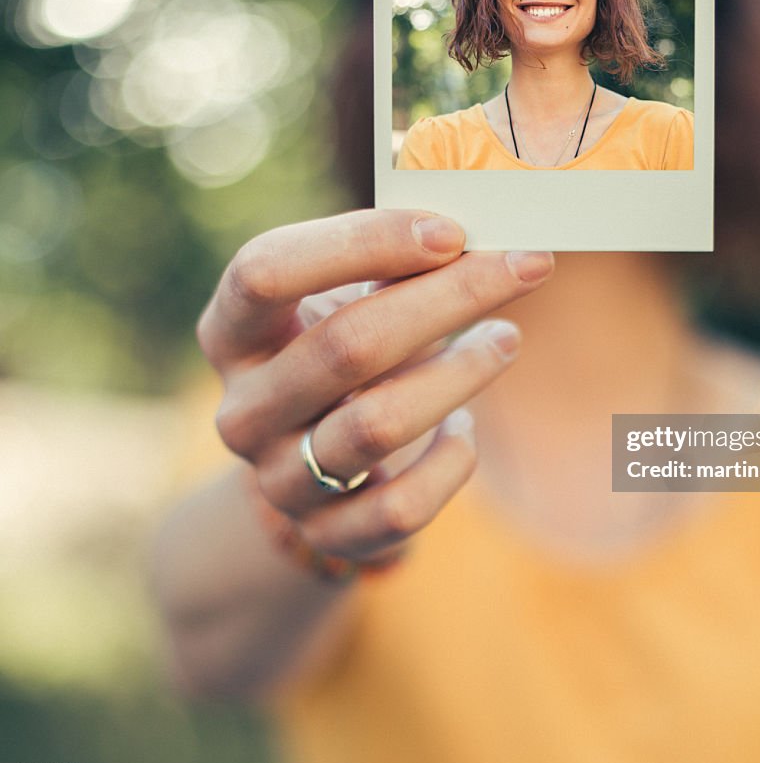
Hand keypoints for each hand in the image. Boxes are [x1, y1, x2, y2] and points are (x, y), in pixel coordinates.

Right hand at [197, 208, 553, 568]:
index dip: (362, 242)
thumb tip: (483, 229)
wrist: (306, 469)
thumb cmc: (338, 359)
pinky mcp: (329, 533)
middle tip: (524, 266)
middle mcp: (243, 409)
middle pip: (347, 346)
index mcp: (231, 334)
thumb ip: (388, 265)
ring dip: (462, 372)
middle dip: (450, 297)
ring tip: (506, 337)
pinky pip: (403, 505)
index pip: (266, 271)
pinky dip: (451, 461)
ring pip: (379, 426)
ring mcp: (279, 479)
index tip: (450, 231)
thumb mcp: (342, 304)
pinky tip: (465, 427)